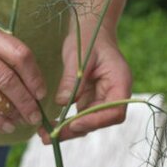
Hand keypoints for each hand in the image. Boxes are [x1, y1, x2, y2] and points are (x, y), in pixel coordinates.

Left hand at [39, 26, 131, 143]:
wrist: (90, 30)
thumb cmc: (89, 37)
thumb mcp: (79, 55)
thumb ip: (73, 79)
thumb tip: (62, 103)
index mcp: (120, 83)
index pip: (114, 112)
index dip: (95, 121)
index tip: (73, 123)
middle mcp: (114, 95)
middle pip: (100, 122)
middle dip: (76, 130)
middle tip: (53, 136)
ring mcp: (102, 99)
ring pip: (88, 123)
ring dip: (68, 131)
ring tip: (45, 136)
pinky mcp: (89, 101)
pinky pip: (79, 117)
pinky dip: (64, 124)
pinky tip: (48, 127)